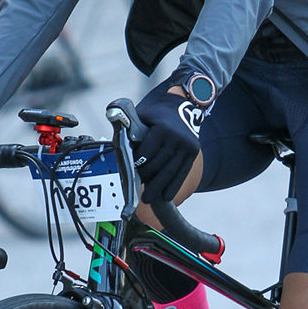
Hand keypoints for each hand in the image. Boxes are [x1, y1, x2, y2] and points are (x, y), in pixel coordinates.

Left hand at [135, 80, 205, 208]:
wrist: (182, 109)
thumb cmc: (156, 116)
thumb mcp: (143, 117)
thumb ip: (131, 129)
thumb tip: (115, 143)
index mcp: (162, 128)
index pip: (146, 152)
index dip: (137, 164)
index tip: (130, 173)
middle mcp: (176, 138)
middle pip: (158, 164)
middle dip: (146, 178)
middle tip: (137, 188)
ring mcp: (186, 147)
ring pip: (170, 172)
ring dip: (158, 188)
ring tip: (148, 199)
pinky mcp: (193, 153)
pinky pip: (182, 173)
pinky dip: (174, 186)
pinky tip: (166, 196)